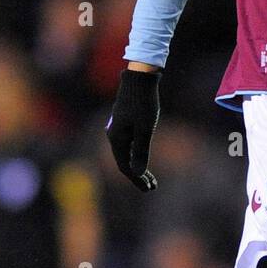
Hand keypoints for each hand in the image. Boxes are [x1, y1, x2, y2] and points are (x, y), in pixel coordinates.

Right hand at [105, 67, 160, 190]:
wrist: (140, 78)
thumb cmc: (143, 103)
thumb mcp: (145, 129)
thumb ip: (141, 151)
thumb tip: (137, 173)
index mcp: (116, 139)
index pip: (125, 166)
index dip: (137, 179)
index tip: (150, 189)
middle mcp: (114, 135)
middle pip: (125, 161)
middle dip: (139, 175)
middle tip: (152, 187)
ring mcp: (118, 128)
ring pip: (127, 153)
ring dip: (139, 165)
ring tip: (151, 177)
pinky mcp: (124, 121)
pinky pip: (129, 143)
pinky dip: (138, 153)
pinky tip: (144, 156)